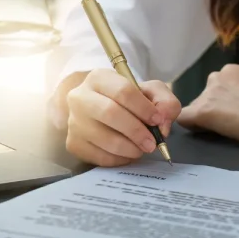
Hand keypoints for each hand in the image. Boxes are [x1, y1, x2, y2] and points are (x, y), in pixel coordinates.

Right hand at [63, 69, 181, 166]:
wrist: (101, 113)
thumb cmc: (128, 101)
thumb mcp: (151, 93)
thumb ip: (165, 102)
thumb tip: (162, 123)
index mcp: (99, 78)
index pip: (122, 91)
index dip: (144, 108)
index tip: (158, 121)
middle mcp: (80, 97)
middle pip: (110, 113)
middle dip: (137, 131)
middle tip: (152, 143)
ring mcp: (74, 121)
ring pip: (104, 138)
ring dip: (130, 148)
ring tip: (141, 149)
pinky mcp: (73, 143)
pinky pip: (99, 156)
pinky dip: (119, 159)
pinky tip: (127, 153)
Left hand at [177, 64, 238, 147]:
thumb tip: (237, 106)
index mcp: (231, 71)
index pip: (215, 88)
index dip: (220, 103)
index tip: (233, 113)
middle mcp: (216, 76)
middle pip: (203, 97)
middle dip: (211, 109)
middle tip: (229, 122)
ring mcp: (208, 93)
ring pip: (195, 108)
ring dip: (204, 118)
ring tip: (223, 129)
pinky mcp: (203, 110)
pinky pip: (185, 119)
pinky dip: (192, 127)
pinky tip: (204, 132)